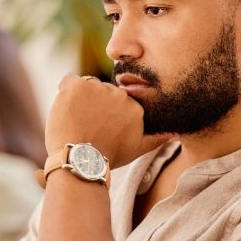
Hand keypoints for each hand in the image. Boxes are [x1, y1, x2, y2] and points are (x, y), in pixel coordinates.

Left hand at [45, 75, 170, 167]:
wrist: (82, 160)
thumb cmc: (108, 157)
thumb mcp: (137, 149)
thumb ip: (157, 139)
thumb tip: (176, 133)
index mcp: (134, 107)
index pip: (116, 100)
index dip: (105, 113)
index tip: (98, 128)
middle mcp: (119, 94)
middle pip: (101, 92)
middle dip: (92, 105)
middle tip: (85, 126)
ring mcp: (98, 88)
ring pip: (85, 86)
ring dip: (79, 100)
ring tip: (75, 121)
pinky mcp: (77, 86)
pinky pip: (68, 80)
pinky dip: (64, 91)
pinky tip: (65, 109)